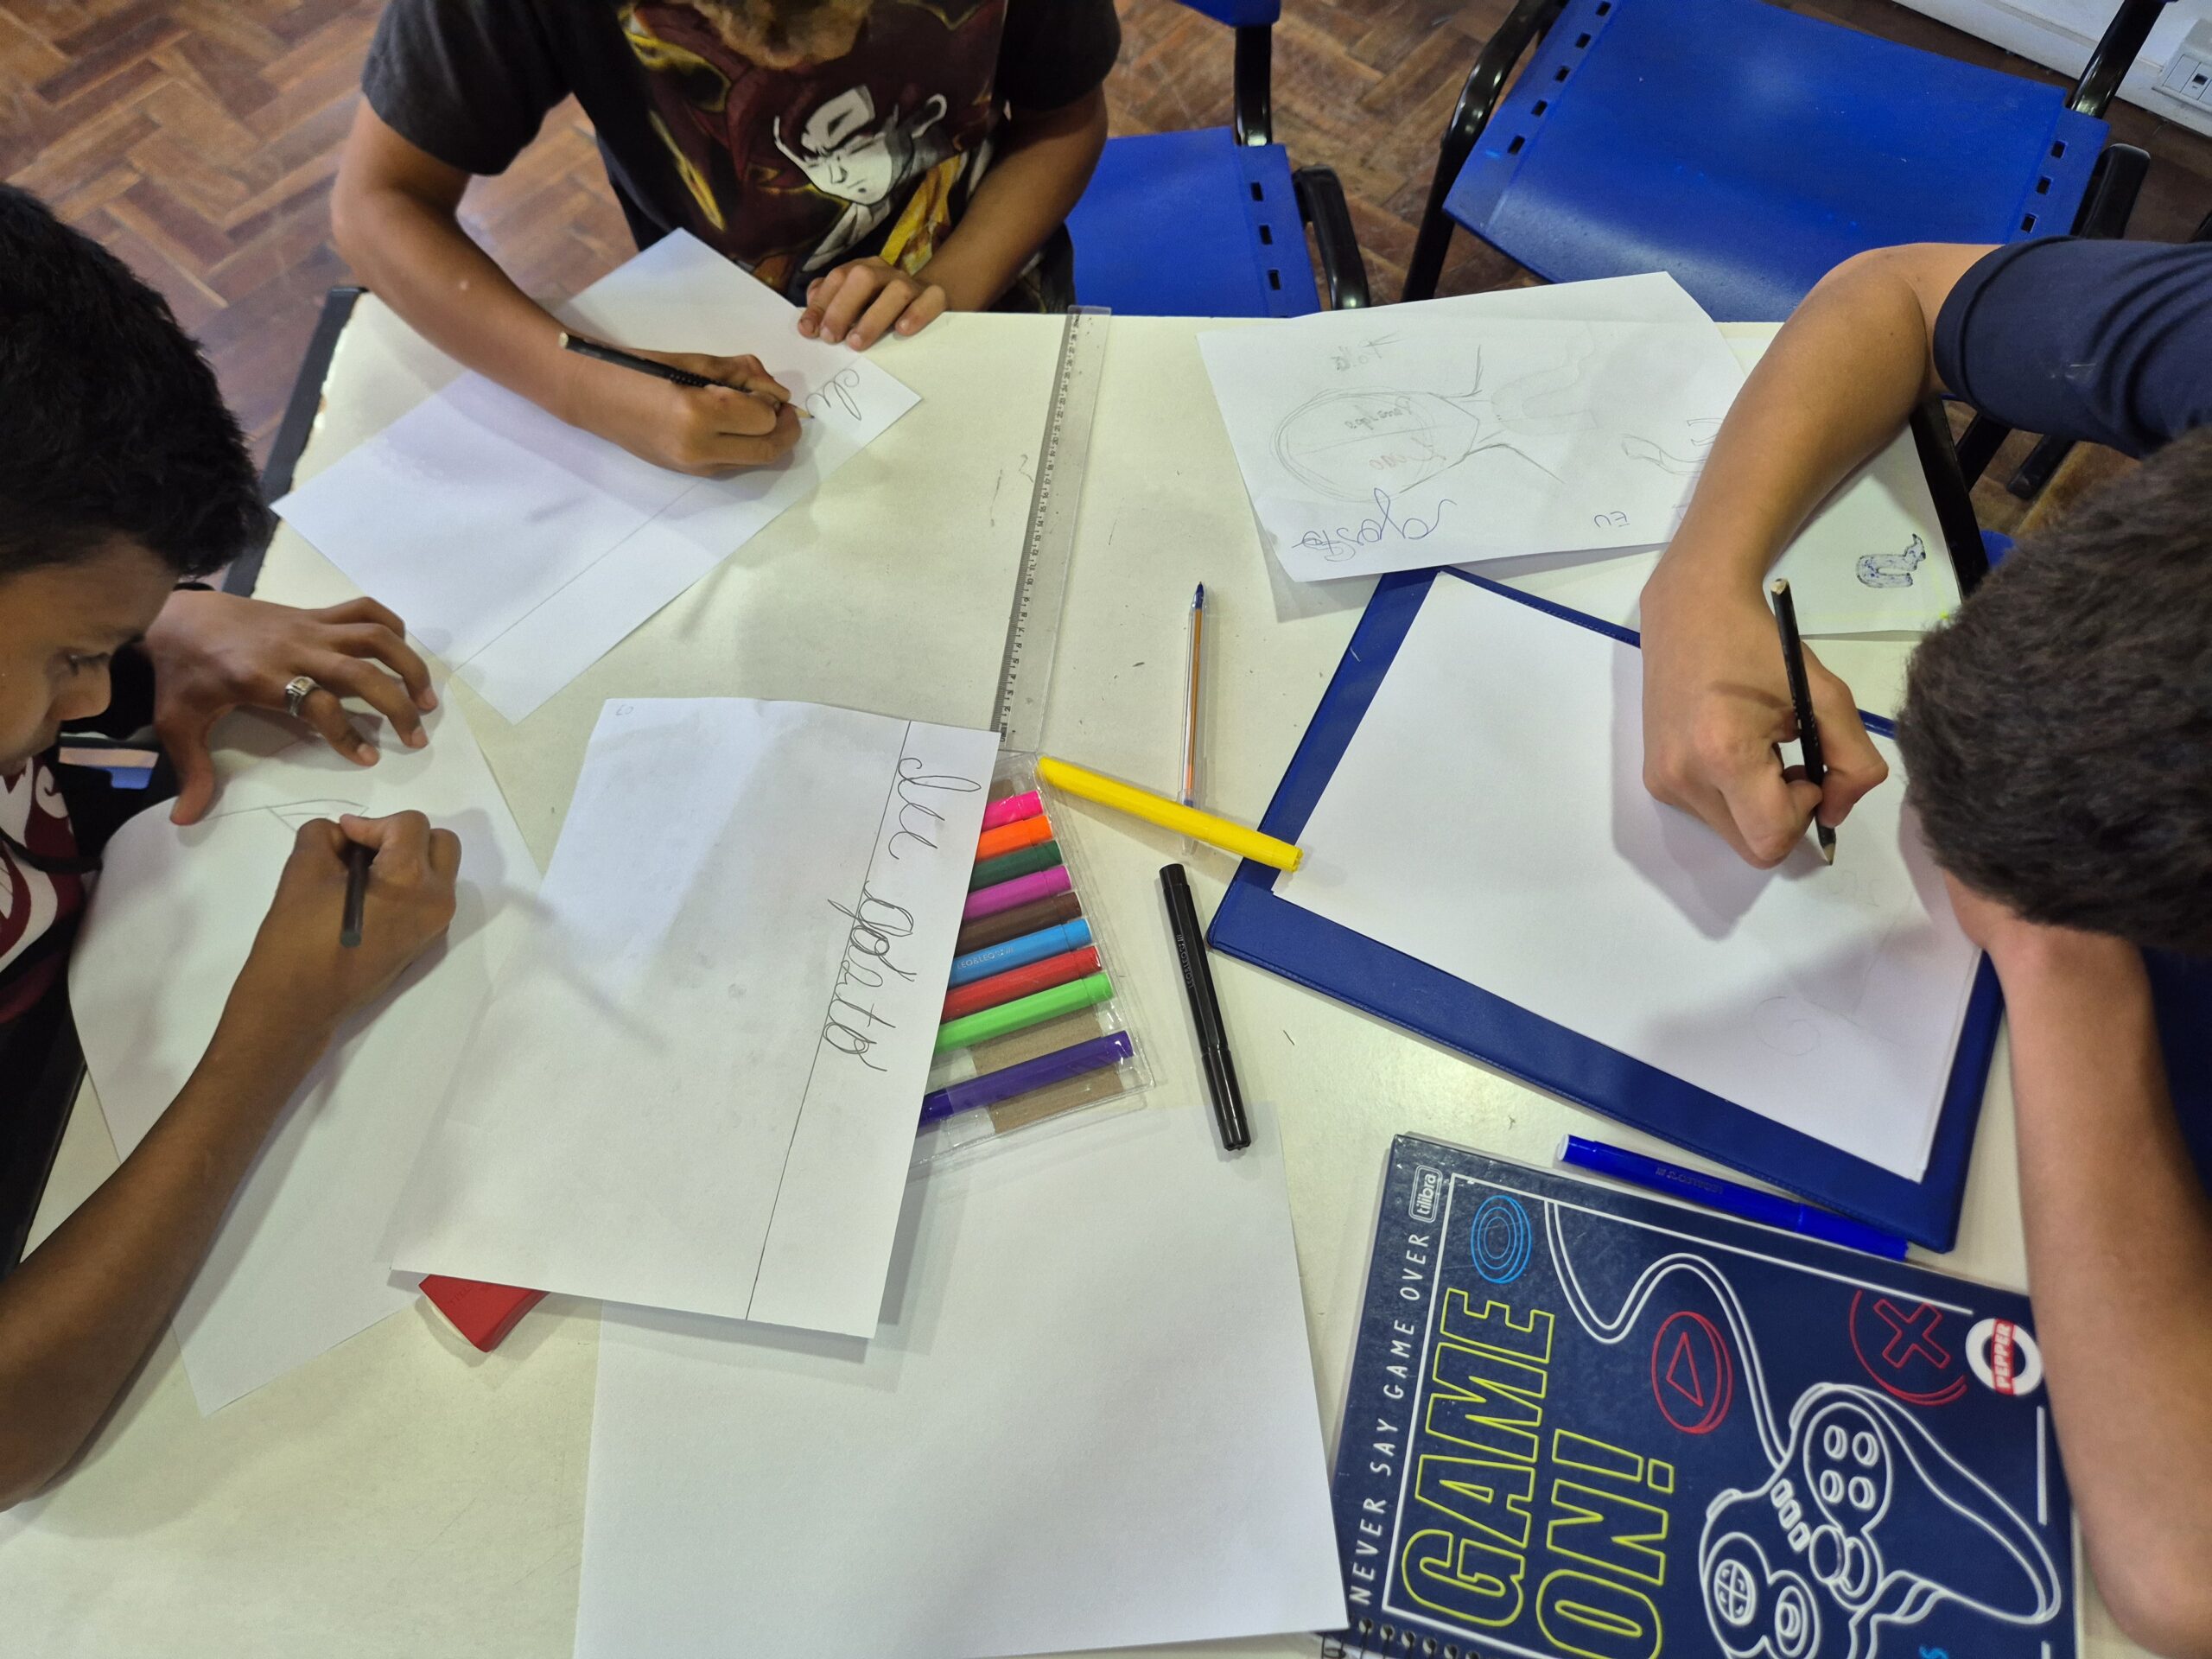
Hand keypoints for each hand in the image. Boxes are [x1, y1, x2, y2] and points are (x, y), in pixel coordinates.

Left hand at [145, 591, 437, 826]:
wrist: (177, 615)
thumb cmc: (182, 672)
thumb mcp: (178, 723)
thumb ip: (191, 770)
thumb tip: (185, 819)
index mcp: (263, 678)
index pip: (319, 705)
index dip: (347, 735)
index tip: (367, 758)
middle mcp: (295, 649)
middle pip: (361, 671)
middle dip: (397, 704)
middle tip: (416, 737)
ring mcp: (309, 627)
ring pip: (375, 635)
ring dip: (410, 665)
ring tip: (427, 698)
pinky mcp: (315, 613)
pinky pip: (364, 610)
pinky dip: (393, 625)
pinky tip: (402, 654)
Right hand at [229, 814, 460, 1042]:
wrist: (298, 1004)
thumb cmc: (298, 938)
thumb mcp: (304, 870)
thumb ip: (325, 836)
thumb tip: (343, 836)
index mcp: (412, 881)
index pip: (410, 825)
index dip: (371, 823)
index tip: (342, 837)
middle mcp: (437, 902)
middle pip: (438, 843)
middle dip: (401, 836)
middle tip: (360, 850)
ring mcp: (436, 926)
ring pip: (438, 870)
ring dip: (406, 859)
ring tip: (361, 872)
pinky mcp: (426, 942)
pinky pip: (429, 896)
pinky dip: (407, 884)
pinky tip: (368, 896)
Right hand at [558, 348, 799, 475]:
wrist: (595, 398)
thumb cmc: (640, 370)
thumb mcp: (694, 361)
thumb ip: (741, 374)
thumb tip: (778, 393)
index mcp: (698, 415)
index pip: (763, 418)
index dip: (772, 401)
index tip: (765, 388)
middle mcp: (699, 449)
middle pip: (768, 450)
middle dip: (785, 429)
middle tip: (784, 410)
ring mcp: (694, 467)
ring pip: (755, 462)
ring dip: (766, 439)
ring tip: (756, 413)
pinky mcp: (690, 475)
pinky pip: (734, 464)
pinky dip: (745, 446)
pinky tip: (735, 426)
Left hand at [798, 258, 946, 348]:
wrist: (927, 301)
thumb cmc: (881, 310)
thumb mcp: (853, 307)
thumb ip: (829, 307)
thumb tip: (808, 321)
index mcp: (862, 270)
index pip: (837, 278)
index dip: (821, 303)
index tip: (808, 330)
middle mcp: (885, 272)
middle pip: (862, 278)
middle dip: (842, 308)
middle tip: (830, 338)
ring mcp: (911, 284)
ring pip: (896, 290)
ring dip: (873, 317)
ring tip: (856, 343)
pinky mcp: (935, 297)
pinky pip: (931, 299)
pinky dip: (917, 314)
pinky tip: (902, 330)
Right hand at [1638, 571, 1888, 865]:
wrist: (1690, 612)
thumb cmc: (1760, 645)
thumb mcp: (1827, 695)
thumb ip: (1853, 762)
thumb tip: (1836, 814)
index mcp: (1724, 754)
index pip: (1772, 838)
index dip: (1804, 814)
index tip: (1807, 769)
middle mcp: (1684, 778)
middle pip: (1753, 847)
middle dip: (1783, 816)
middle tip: (1787, 761)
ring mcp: (1663, 782)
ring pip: (1733, 834)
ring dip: (1758, 806)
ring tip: (1757, 748)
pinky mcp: (1655, 780)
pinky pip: (1710, 814)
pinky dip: (1734, 796)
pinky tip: (1731, 747)